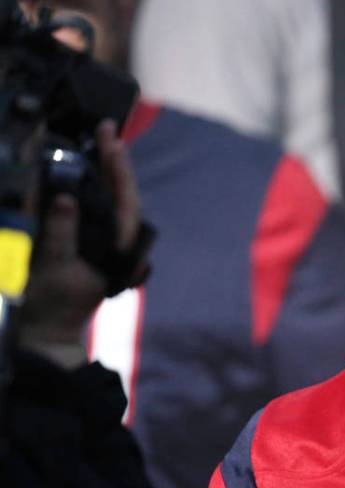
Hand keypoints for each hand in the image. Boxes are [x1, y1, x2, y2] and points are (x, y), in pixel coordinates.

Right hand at [19, 119, 142, 365]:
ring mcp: (104, 242)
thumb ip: (60, 234)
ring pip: (110, 199)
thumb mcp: (53, 267)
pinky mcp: (88, 243)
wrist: (47, 330)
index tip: (111, 138)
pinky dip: (88, 187)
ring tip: (96, 140)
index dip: (119, 167)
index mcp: (119, 246)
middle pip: (122, 193)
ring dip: (103, 170)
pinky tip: (80, 169)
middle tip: (105, 129)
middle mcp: (117, 241)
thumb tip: (65, 200)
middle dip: (114, 161)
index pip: (126, 199)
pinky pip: (94, 209)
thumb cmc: (54, 302)